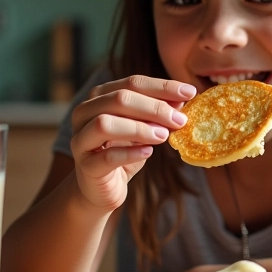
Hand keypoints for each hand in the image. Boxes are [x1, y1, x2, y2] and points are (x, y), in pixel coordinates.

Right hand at [69, 75, 194, 210]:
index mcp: (99, 96)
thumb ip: (158, 113)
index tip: (190, 93)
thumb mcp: (144, 129)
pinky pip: (106, 156)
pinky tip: (148, 152)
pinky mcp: (85, 166)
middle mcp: (84, 112)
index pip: (132, 83)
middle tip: (180, 120)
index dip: (162, 87)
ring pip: (105, 124)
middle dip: (154, 108)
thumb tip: (183, 99)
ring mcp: (81, 138)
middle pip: (119, 99)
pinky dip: (130, 153)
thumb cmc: (123, 152)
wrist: (101, 188)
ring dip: (139, 128)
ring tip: (164, 136)